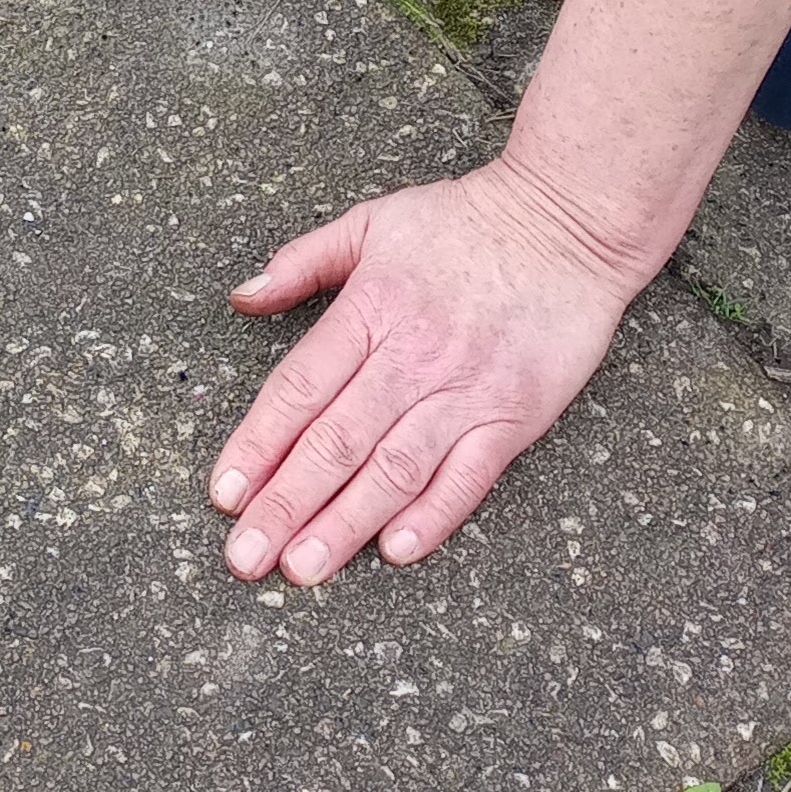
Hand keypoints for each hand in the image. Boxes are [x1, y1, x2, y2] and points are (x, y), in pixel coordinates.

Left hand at [208, 159, 643, 586]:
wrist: (566, 222)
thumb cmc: (462, 223)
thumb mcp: (371, 223)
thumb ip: (302, 262)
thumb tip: (241, 298)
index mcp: (369, 308)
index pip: (299, 388)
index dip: (257, 444)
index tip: (224, 493)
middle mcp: (411, 355)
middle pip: (336, 440)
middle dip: (285, 503)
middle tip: (245, 558)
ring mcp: (464, 389)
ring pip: (394, 467)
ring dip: (345, 523)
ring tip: (303, 568)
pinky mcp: (514, 414)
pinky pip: (468, 475)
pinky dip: (432, 515)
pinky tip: (395, 550)